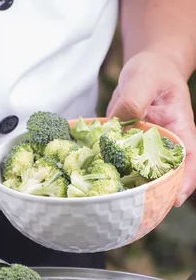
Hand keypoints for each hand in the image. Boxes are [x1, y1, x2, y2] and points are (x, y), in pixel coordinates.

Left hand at [107, 51, 195, 205]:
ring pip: (139, 174)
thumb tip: (122, 120)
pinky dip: (108, 171)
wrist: (145, 70)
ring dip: (128, 187)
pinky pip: (119, 163)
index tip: (175, 199)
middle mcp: (163, 145)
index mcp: (180, 130)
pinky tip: (93, 180)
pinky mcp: (126, 147)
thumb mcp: (145, 78)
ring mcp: (144, 149)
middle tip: (136, 209)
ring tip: (113, 203)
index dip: (185, 181)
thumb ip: (135, 99)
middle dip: (153, 194)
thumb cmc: (153, 71)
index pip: (190, 160)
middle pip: (164, 175)